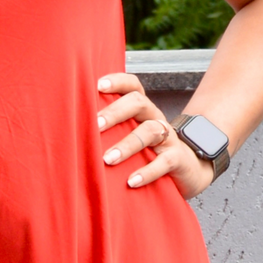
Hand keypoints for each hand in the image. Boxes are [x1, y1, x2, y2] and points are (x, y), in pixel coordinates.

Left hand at [95, 73, 214, 197]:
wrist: (188, 170)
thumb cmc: (149, 152)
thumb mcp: (130, 137)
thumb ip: (110, 132)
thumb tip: (73, 131)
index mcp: (142, 110)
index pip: (133, 86)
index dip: (117, 82)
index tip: (98, 86)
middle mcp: (155, 118)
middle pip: (138, 103)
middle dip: (115, 112)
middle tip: (95, 125)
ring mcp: (168, 138)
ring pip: (149, 131)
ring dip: (126, 145)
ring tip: (108, 159)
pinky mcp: (177, 159)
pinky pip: (163, 162)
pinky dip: (146, 172)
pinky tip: (131, 181)